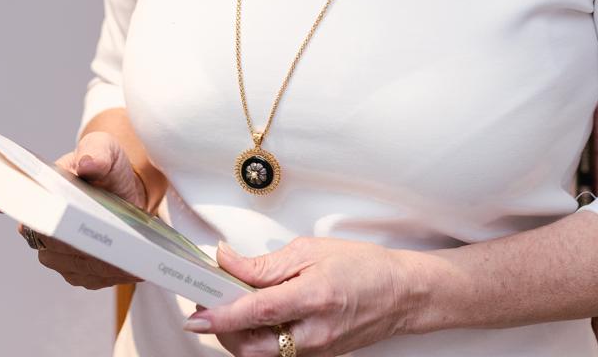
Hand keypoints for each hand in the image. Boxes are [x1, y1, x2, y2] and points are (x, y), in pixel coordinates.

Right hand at [17, 130, 146, 289]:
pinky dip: (113, 275)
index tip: (68, 229)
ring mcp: (58, 254)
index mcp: (41, 196)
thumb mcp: (104, 148)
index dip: (45, 223)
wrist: (120, 187)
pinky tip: (134, 268)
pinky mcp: (77, 270)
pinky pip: (92, 278)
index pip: (35, 216)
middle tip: (118, 246)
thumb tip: (88, 163)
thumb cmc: (106, 165)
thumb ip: (96, 151)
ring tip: (133, 260)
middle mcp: (42, 230)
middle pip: (60, 248)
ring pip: (78, 267)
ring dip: (104, 265)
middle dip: (87, 249)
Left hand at [183, 237, 421, 355]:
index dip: (222, 314)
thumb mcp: (311, 250)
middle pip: (251, 347)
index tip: (197, 313)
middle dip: (222, 329)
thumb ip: (266, 264)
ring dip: (237, 335)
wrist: (400, 294)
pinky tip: (253, 317)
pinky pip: (276, 355)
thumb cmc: (362, 267)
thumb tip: (229, 262)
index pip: (256, 312)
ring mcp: (315, 352)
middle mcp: (313, 333)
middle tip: (208, 301)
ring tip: (229, 304)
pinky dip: (257, 338)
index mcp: (314, 297)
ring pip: (260, 355)